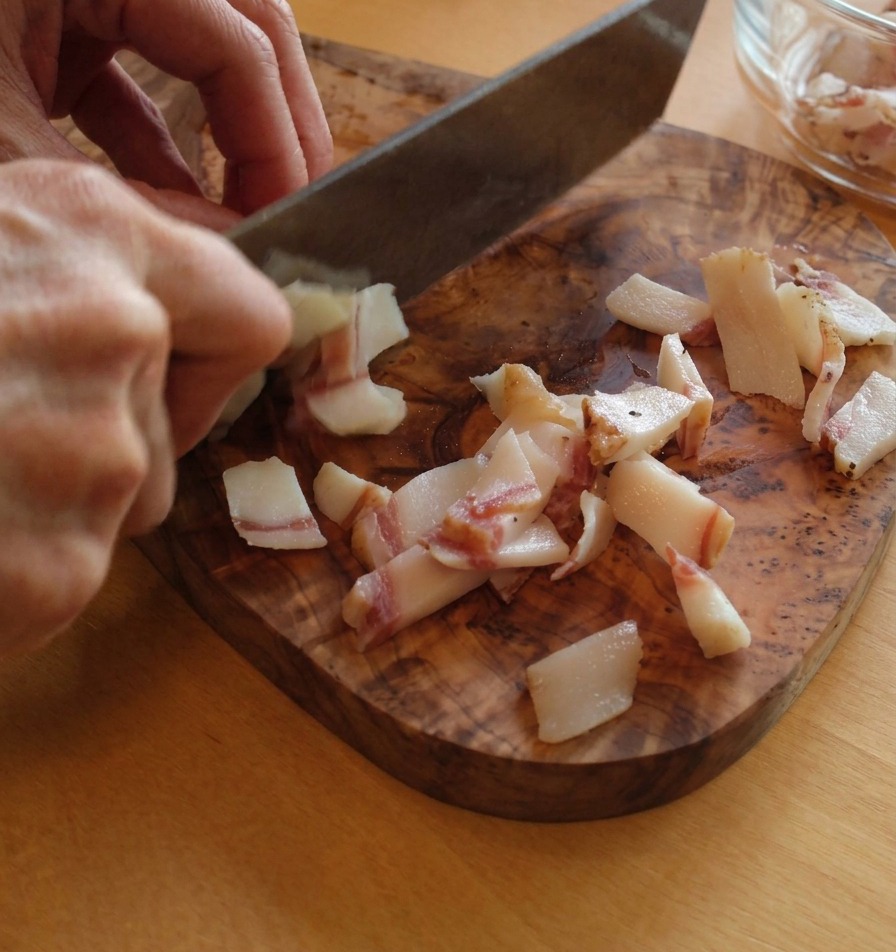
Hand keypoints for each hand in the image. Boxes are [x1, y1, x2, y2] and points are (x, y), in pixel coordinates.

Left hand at [0, 0, 332, 224]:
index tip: (286, 218)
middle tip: (298, 198)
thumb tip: (235, 245)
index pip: (236, 41)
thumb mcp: (17, 157)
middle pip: (240, 24)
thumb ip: (133, 203)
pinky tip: (176, 202)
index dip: (275, 138)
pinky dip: (160, 142)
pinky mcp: (50, 25)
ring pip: (196, 48)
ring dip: (228, 130)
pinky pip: (133, 77)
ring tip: (249, 206)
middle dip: (277, 120)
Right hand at [0, 159, 291, 658]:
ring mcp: (99, 454)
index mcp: (95, 231)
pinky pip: (68, 575)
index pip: (253, 313)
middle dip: (115, 440)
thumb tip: (152, 321)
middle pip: (178, 422)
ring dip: (58, 505)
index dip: (214, 360)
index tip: (175, 380)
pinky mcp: (62, 566)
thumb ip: (77, 270)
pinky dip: (21, 571)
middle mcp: (114, 328)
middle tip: (3, 432)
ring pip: (124, 501)